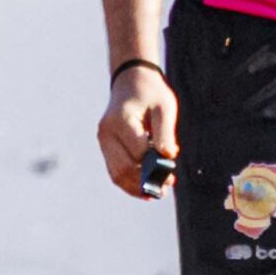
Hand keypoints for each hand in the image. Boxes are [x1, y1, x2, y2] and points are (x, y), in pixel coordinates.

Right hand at [97, 64, 179, 198]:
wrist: (131, 81)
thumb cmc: (152, 93)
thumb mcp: (165, 108)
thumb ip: (165, 133)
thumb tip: (168, 158)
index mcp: (121, 120)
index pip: (139, 153)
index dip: (156, 167)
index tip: (172, 174)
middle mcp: (107, 132)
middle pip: (123, 168)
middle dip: (146, 182)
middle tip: (166, 188)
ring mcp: (103, 140)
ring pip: (116, 173)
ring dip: (136, 187)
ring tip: (157, 193)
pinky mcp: (106, 146)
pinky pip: (115, 170)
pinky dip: (129, 182)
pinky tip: (145, 190)